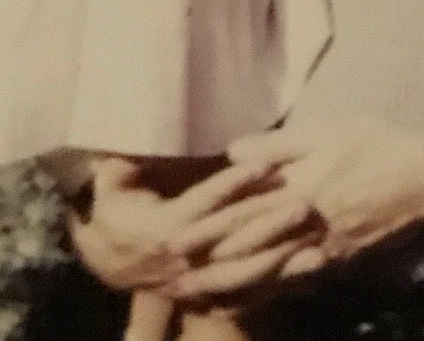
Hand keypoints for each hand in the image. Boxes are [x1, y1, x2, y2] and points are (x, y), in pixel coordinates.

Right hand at [70, 156, 319, 297]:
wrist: (107, 259)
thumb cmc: (115, 209)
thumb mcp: (112, 180)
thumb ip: (130, 157)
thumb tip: (145, 128)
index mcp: (164, 226)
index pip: (205, 203)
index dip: (234, 184)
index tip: (265, 165)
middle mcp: (184, 257)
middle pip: (233, 238)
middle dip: (270, 221)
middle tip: (306, 203)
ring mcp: (198, 281)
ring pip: (245, 272)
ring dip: (282, 259)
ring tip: (316, 243)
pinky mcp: (208, 294)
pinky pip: (248, 294)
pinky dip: (278, 285)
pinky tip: (308, 274)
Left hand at [165, 120, 423, 300]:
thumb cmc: (375, 145)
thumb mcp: (326, 131)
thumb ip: (278, 145)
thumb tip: (232, 150)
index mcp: (297, 185)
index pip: (242, 209)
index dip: (208, 225)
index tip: (175, 237)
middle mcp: (305, 222)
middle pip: (250, 247)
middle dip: (211, 264)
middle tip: (176, 278)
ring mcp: (323, 247)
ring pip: (271, 272)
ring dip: (234, 286)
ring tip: (202, 296)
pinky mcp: (340, 262)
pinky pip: (299, 282)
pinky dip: (272, 293)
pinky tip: (253, 301)